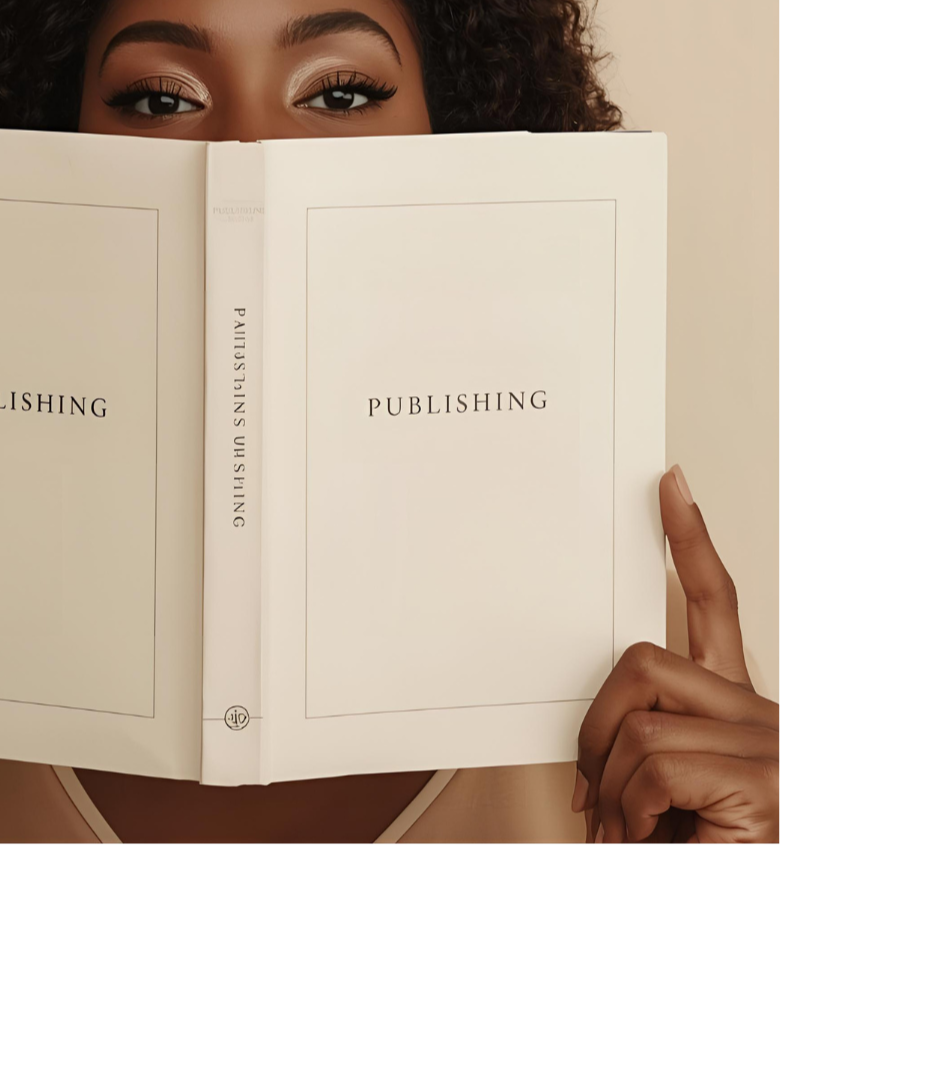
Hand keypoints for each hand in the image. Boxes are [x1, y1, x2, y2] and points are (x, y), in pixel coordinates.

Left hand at [571, 465, 780, 843]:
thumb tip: (591, 755)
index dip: (691, 542)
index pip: (715, 605)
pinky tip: (650, 837)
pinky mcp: (765, 783)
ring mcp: (771, 749)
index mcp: (737, 712)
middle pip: (644, 661)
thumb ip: (641, 750)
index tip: (670, 485)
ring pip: (639, 724)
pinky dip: (632, 811)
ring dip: (611, 790)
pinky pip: (655, 766)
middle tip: (591, 788)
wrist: (730, 877)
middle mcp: (765, 717)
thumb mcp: (663, 793)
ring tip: (629, 833)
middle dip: (595, 725)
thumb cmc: (697, 844)